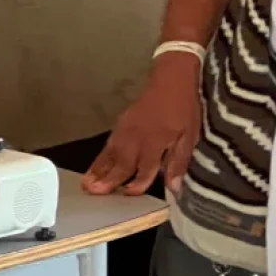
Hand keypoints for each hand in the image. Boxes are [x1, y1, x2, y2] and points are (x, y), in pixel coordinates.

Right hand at [82, 55, 200, 196]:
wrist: (171, 79)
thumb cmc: (184, 108)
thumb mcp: (190, 136)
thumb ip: (180, 162)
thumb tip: (175, 189)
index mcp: (154, 143)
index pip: (143, 170)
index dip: (136, 184)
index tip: (127, 196)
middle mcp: (136, 138)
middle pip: (120, 163)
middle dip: (107, 179)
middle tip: (91, 192)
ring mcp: (126, 129)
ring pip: (111, 153)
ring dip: (98, 168)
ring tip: (86, 182)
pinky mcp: (122, 122)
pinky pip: (109, 142)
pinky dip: (101, 155)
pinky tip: (97, 164)